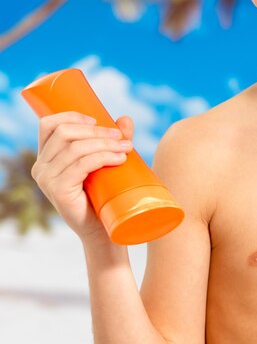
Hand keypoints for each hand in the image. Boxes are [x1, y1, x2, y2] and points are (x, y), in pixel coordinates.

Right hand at [30, 111, 133, 242]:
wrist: (103, 227)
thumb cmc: (104, 192)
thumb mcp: (108, 159)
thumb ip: (115, 138)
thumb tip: (125, 118)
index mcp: (47, 156)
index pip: (48, 124)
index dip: (72, 116)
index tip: (97, 121)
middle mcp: (41, 166)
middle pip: (66, 133)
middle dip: (98, 131)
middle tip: (122, 138)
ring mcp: (47, 179)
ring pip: (76, 148)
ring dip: (106, 144)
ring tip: (127, 148)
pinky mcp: (58, 191)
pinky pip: (81, 165)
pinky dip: (103, 157)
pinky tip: (119, 159)